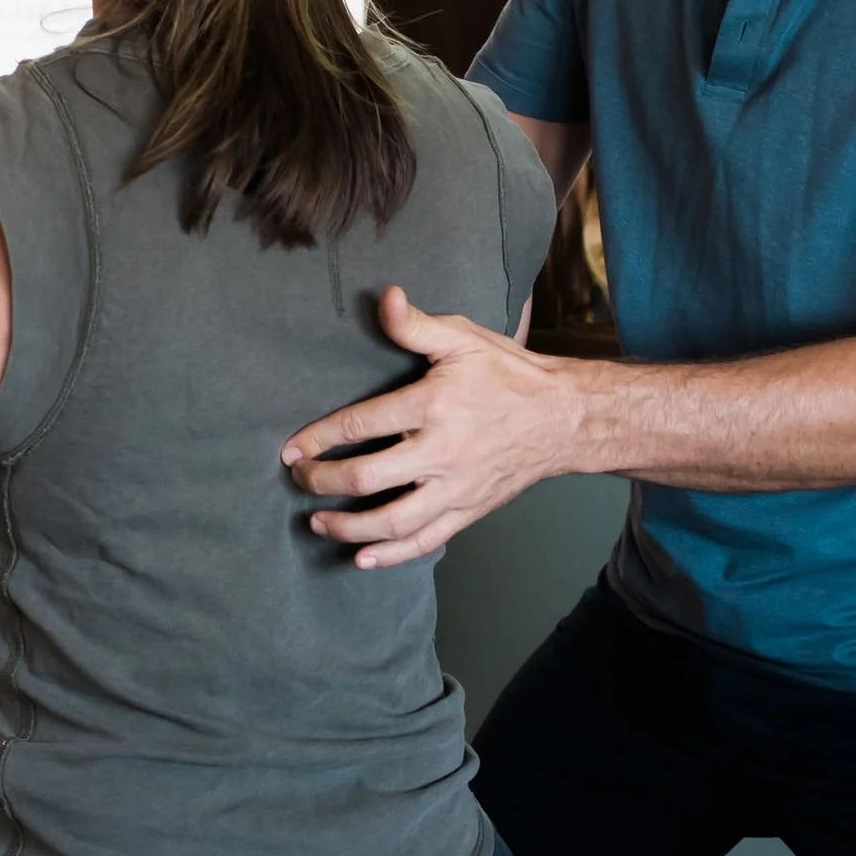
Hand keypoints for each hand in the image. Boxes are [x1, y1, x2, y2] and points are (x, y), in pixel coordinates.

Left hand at [281, 287, 573, 565]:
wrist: (564, 417)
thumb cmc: (510, 374)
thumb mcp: (464, 338)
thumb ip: (417, 326)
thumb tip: (385, 297)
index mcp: (435, 405)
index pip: (362, 424)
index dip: (319, 438)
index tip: (291, 449)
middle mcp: (444, 452)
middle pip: (368, 478)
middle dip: (323, 481)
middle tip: (300, 478)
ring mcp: (457, 488)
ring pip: (393, 521)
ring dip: (348, 527)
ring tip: (317, 521)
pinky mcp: (470, 511)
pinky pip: (426, 541)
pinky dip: (391, 555)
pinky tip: (362, 558)